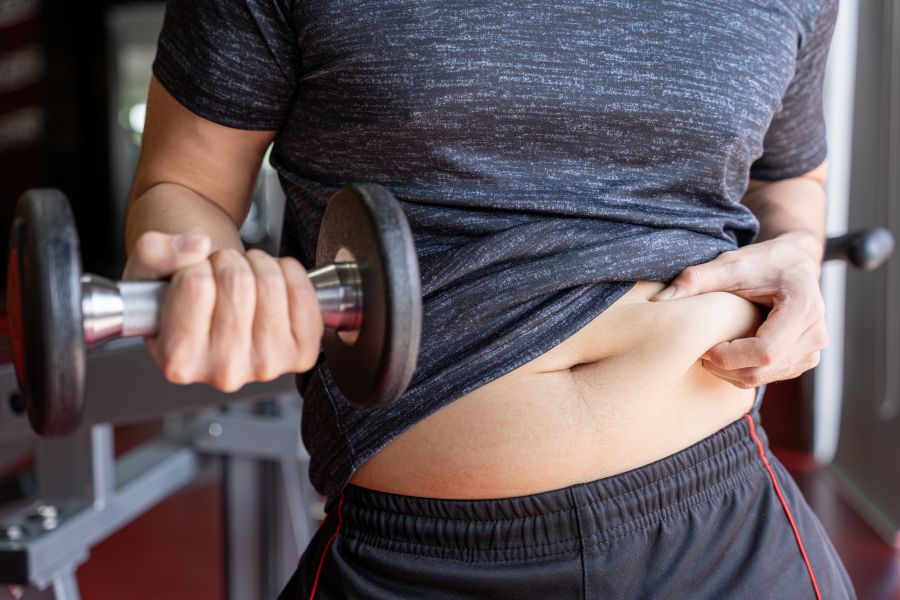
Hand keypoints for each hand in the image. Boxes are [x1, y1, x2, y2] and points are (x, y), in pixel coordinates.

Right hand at [122, 232, 323, 391]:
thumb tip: (198, 245)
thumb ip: (155, 252)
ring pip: (271, 284)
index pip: (196, 284)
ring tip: (245, 276)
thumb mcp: (147, 270)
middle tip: (222, 271)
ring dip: (258, 264)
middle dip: (229, 261)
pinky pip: (305, 295)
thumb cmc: (178, 294)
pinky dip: (290, 274)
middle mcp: (223, 372)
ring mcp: (266, 366)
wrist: (216, 307)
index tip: (196, 273)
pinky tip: (272, 283)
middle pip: (238, 282)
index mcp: (179, 361)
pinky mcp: (300, 354)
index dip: (197, 264)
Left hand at [649, 231, 827, 388]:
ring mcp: (812, 351)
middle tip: (700, 350)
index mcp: (804, 308)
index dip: (729, 355)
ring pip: (763, 378)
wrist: (794, 262)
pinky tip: (727, 352)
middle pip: (762, 370)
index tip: (704, 346)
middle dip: (724, 366)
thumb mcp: (730, 264)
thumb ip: (696, 279)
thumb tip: (660, 300)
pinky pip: (767, 378)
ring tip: (711, 348)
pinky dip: (741, 371)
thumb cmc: (763, 261)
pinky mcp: (804, 360)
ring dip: (730, 371)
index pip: (764, 351)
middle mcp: (816, 334)